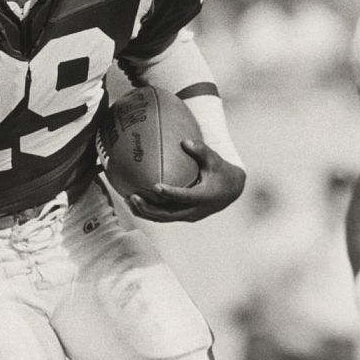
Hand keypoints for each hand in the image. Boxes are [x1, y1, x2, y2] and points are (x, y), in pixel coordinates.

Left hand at [128, 140, 245, 223]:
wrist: (231, 190)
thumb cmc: (220, 171)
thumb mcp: (214, 160)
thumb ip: (201, 150)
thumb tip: (184, 141)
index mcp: (204, 197)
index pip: (185, 197)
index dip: (170, 193)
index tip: (155, 186)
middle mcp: (195, 210)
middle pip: (168, 214)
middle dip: (149, 208)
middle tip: (133, 196)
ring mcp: (188, 216)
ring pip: (163, 218)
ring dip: (145, 212)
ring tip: (128, 200)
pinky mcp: (183, 216)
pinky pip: (164, 217)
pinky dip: (149, 212)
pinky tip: (135, 202)